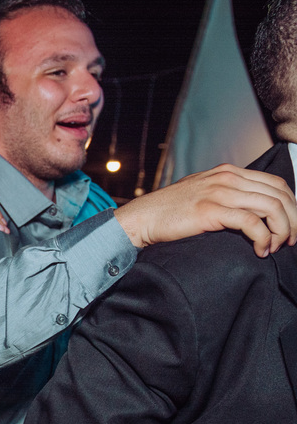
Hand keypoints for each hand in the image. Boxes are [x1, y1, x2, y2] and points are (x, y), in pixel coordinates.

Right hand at [115, 164, 296, 256]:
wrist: (141, 218)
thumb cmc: (168, 212)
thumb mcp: (201, 193)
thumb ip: (225, 194)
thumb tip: (249, 209)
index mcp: (227, 172)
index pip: (275, 183)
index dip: (291, 206)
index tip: (291, 226)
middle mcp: (227, 178)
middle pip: (279, 195)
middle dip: (293, 220)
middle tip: (291, 240)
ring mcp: (219, 193)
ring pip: (271, 207)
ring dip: (283, 230)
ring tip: (278, 247)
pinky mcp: (211, 211)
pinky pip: (251, 223)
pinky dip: (263, 239)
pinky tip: (261, 250)